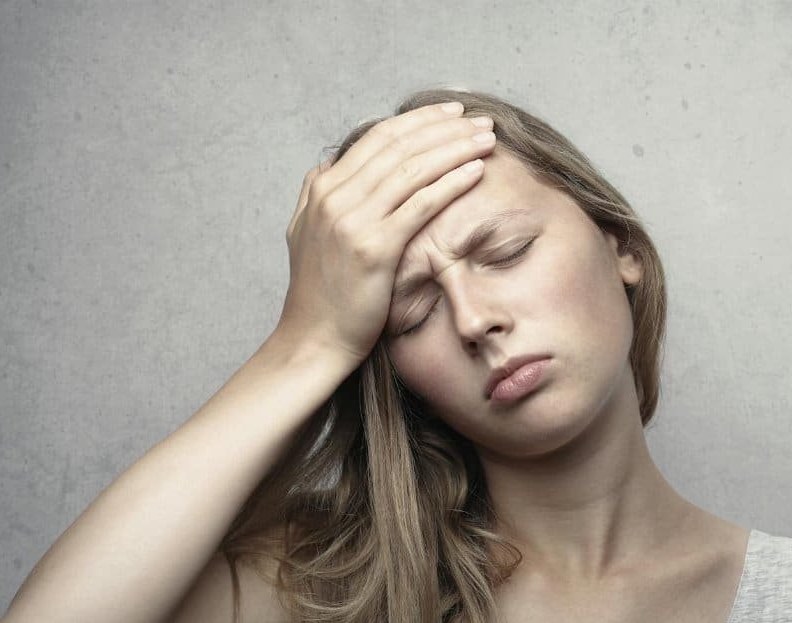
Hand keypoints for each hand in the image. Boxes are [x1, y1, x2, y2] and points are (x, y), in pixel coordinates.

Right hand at [272, 101, 495, 366]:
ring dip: (455, 148)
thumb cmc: (320, 293)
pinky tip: (475, 171)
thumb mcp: (305, 234)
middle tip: (480, 121)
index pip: (379, 137)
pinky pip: (421, 204)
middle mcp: (336, 196)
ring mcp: (353, 220)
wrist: (314, 339)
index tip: (452, 114)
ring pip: (414, 168)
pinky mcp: (374, 247)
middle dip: (445, 129)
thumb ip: (315, 195)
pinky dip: (451, 182)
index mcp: (324, 188)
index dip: (420, 121)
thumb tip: (327, 167)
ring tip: (486, 139)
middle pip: (401, 146)